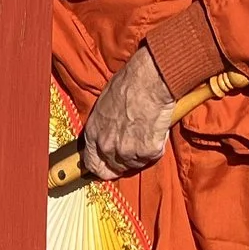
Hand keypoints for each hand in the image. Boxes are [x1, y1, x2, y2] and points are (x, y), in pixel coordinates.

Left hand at [80, 43, 176, 181]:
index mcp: (94, 133)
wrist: (149, 81)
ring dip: (141, 153)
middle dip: (123, 162)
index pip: (91, 163)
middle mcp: (107, 146)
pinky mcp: (148, 152)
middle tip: (133, 151)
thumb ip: (104, 124)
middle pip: (114, 168)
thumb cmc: (128, 84)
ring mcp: (128, 152)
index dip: (100, 167)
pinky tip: (156, 129)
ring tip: (147, 132)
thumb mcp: (104, 103)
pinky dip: (157, 146)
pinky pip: (153, 156)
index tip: (107, 167)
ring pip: (135, 164)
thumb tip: (108, 130)